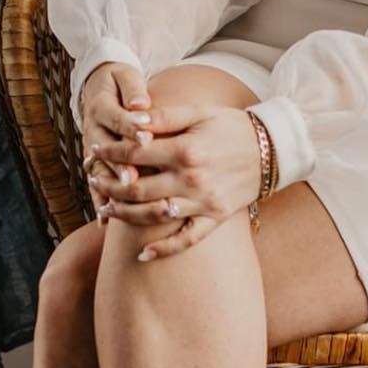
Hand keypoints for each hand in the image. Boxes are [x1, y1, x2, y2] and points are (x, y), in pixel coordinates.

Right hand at [80, 61, 153, 195]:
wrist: (100, 86)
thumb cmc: (120, 81)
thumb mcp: (126, 75)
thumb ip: (133, 89)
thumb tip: (140, 103)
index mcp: (100, 104)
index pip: (116, 117)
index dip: (130, 127)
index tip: (145, 137)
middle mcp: (92, 128)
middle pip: (104, 149)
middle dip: (119, 165)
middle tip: (133, 178)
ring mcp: (90, 147)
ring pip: (98, 170)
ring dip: (109, 188)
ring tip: (120, 205)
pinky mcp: (93, 161)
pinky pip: (94, 183)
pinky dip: (99, 202)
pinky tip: (105, 221)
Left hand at [90, 101, 263, 259]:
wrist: (274, 148)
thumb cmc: (232, 126)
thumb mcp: (199, 113)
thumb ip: (163, 117)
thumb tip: (131, 120)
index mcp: (186, 149)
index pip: (135, 154)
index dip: (111, 152)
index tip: (96, 149)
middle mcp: (193, 179)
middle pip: (138, 189)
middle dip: (110, 185)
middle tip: (93, 180)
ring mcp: (204, 202)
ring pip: (155, 215)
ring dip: (125, 215)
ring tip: (105, 209)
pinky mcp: (216, 218)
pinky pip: (187, 240)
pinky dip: (165, 249)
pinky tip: (143, 254)